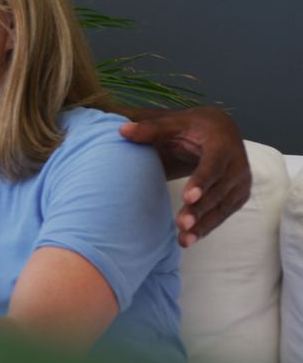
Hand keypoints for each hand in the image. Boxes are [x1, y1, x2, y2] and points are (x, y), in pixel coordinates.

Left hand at [118, 106, 251, 246]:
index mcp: (223, 143)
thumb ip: (150, 128)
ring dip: (205, 224)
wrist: (220, 130)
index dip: (202, 181)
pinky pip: (224, 213)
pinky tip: (191, 238)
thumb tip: (122, 130)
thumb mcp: (173, 123)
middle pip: (219, 190)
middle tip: (181, 225)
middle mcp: (238, 164)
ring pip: (223, 206)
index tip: (187, 198)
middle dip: (201, 209)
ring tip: (185, 239)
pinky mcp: (238, 195)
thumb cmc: (192, 126)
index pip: (214, 165)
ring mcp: (241, 182)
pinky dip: (209, 226)